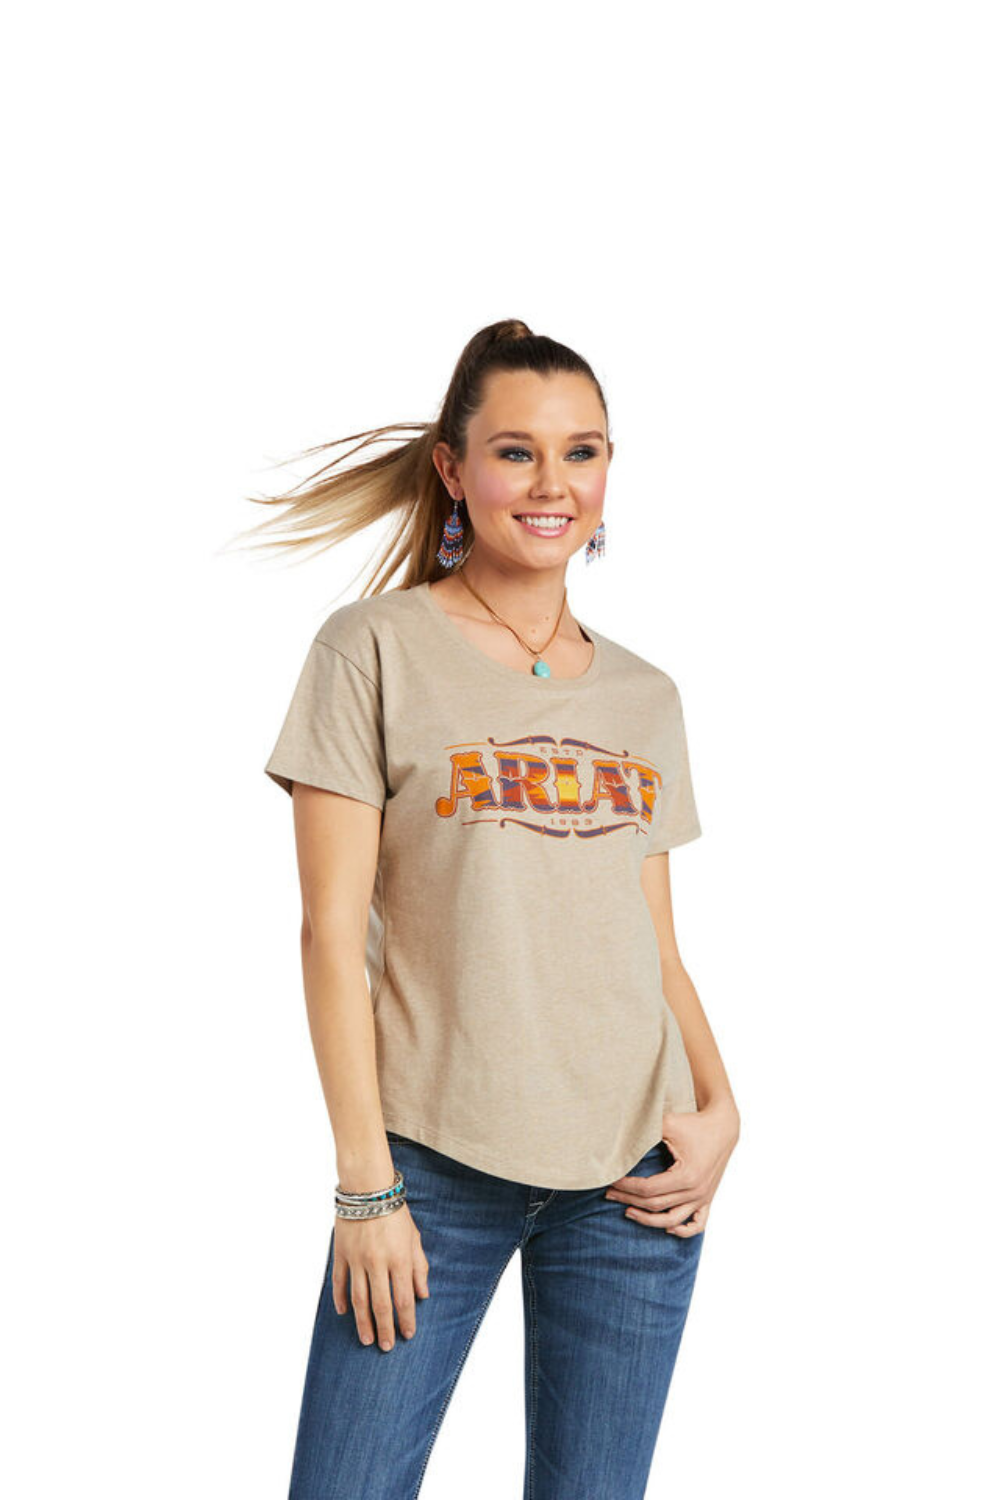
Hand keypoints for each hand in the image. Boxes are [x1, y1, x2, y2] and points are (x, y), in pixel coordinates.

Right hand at [332, 1203, 430, 1348]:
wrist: (368, 1187)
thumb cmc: (395, 1212)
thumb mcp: (414, 1238)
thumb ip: (419, 1267)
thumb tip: (423, 1295)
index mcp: (399, 1258)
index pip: (404, 1298)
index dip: (406, 1320)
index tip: (407, 1336)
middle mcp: (378, 1262)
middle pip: (381, 1304)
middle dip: (385, 1328)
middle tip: (386, 1347)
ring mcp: (357, 1259)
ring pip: (358, 1299)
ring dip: (363, 1322)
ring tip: (367, 1339)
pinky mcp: (341, 1253)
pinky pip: (339, 1282)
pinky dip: (341, 1299)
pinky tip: (344, 1313)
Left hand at [605, 1098, 739, 1234]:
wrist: (722, 1127)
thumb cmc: (693, 1124)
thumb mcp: (668, 1123)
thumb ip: (645, 1131)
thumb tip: (618, 1138)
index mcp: (687, 1175)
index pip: (648, 1189)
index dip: (626, 1186)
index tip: (611, 1179)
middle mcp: (696, 1191)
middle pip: (655, 1205)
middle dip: (629, 1200)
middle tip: (609, 1193)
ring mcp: (703, 1198)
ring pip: (672, 1220)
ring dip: (648, 1220)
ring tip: (628, 1211)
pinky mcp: (707, 1199)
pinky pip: (697, 1224)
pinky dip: (683, 1231)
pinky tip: (667, 1228)